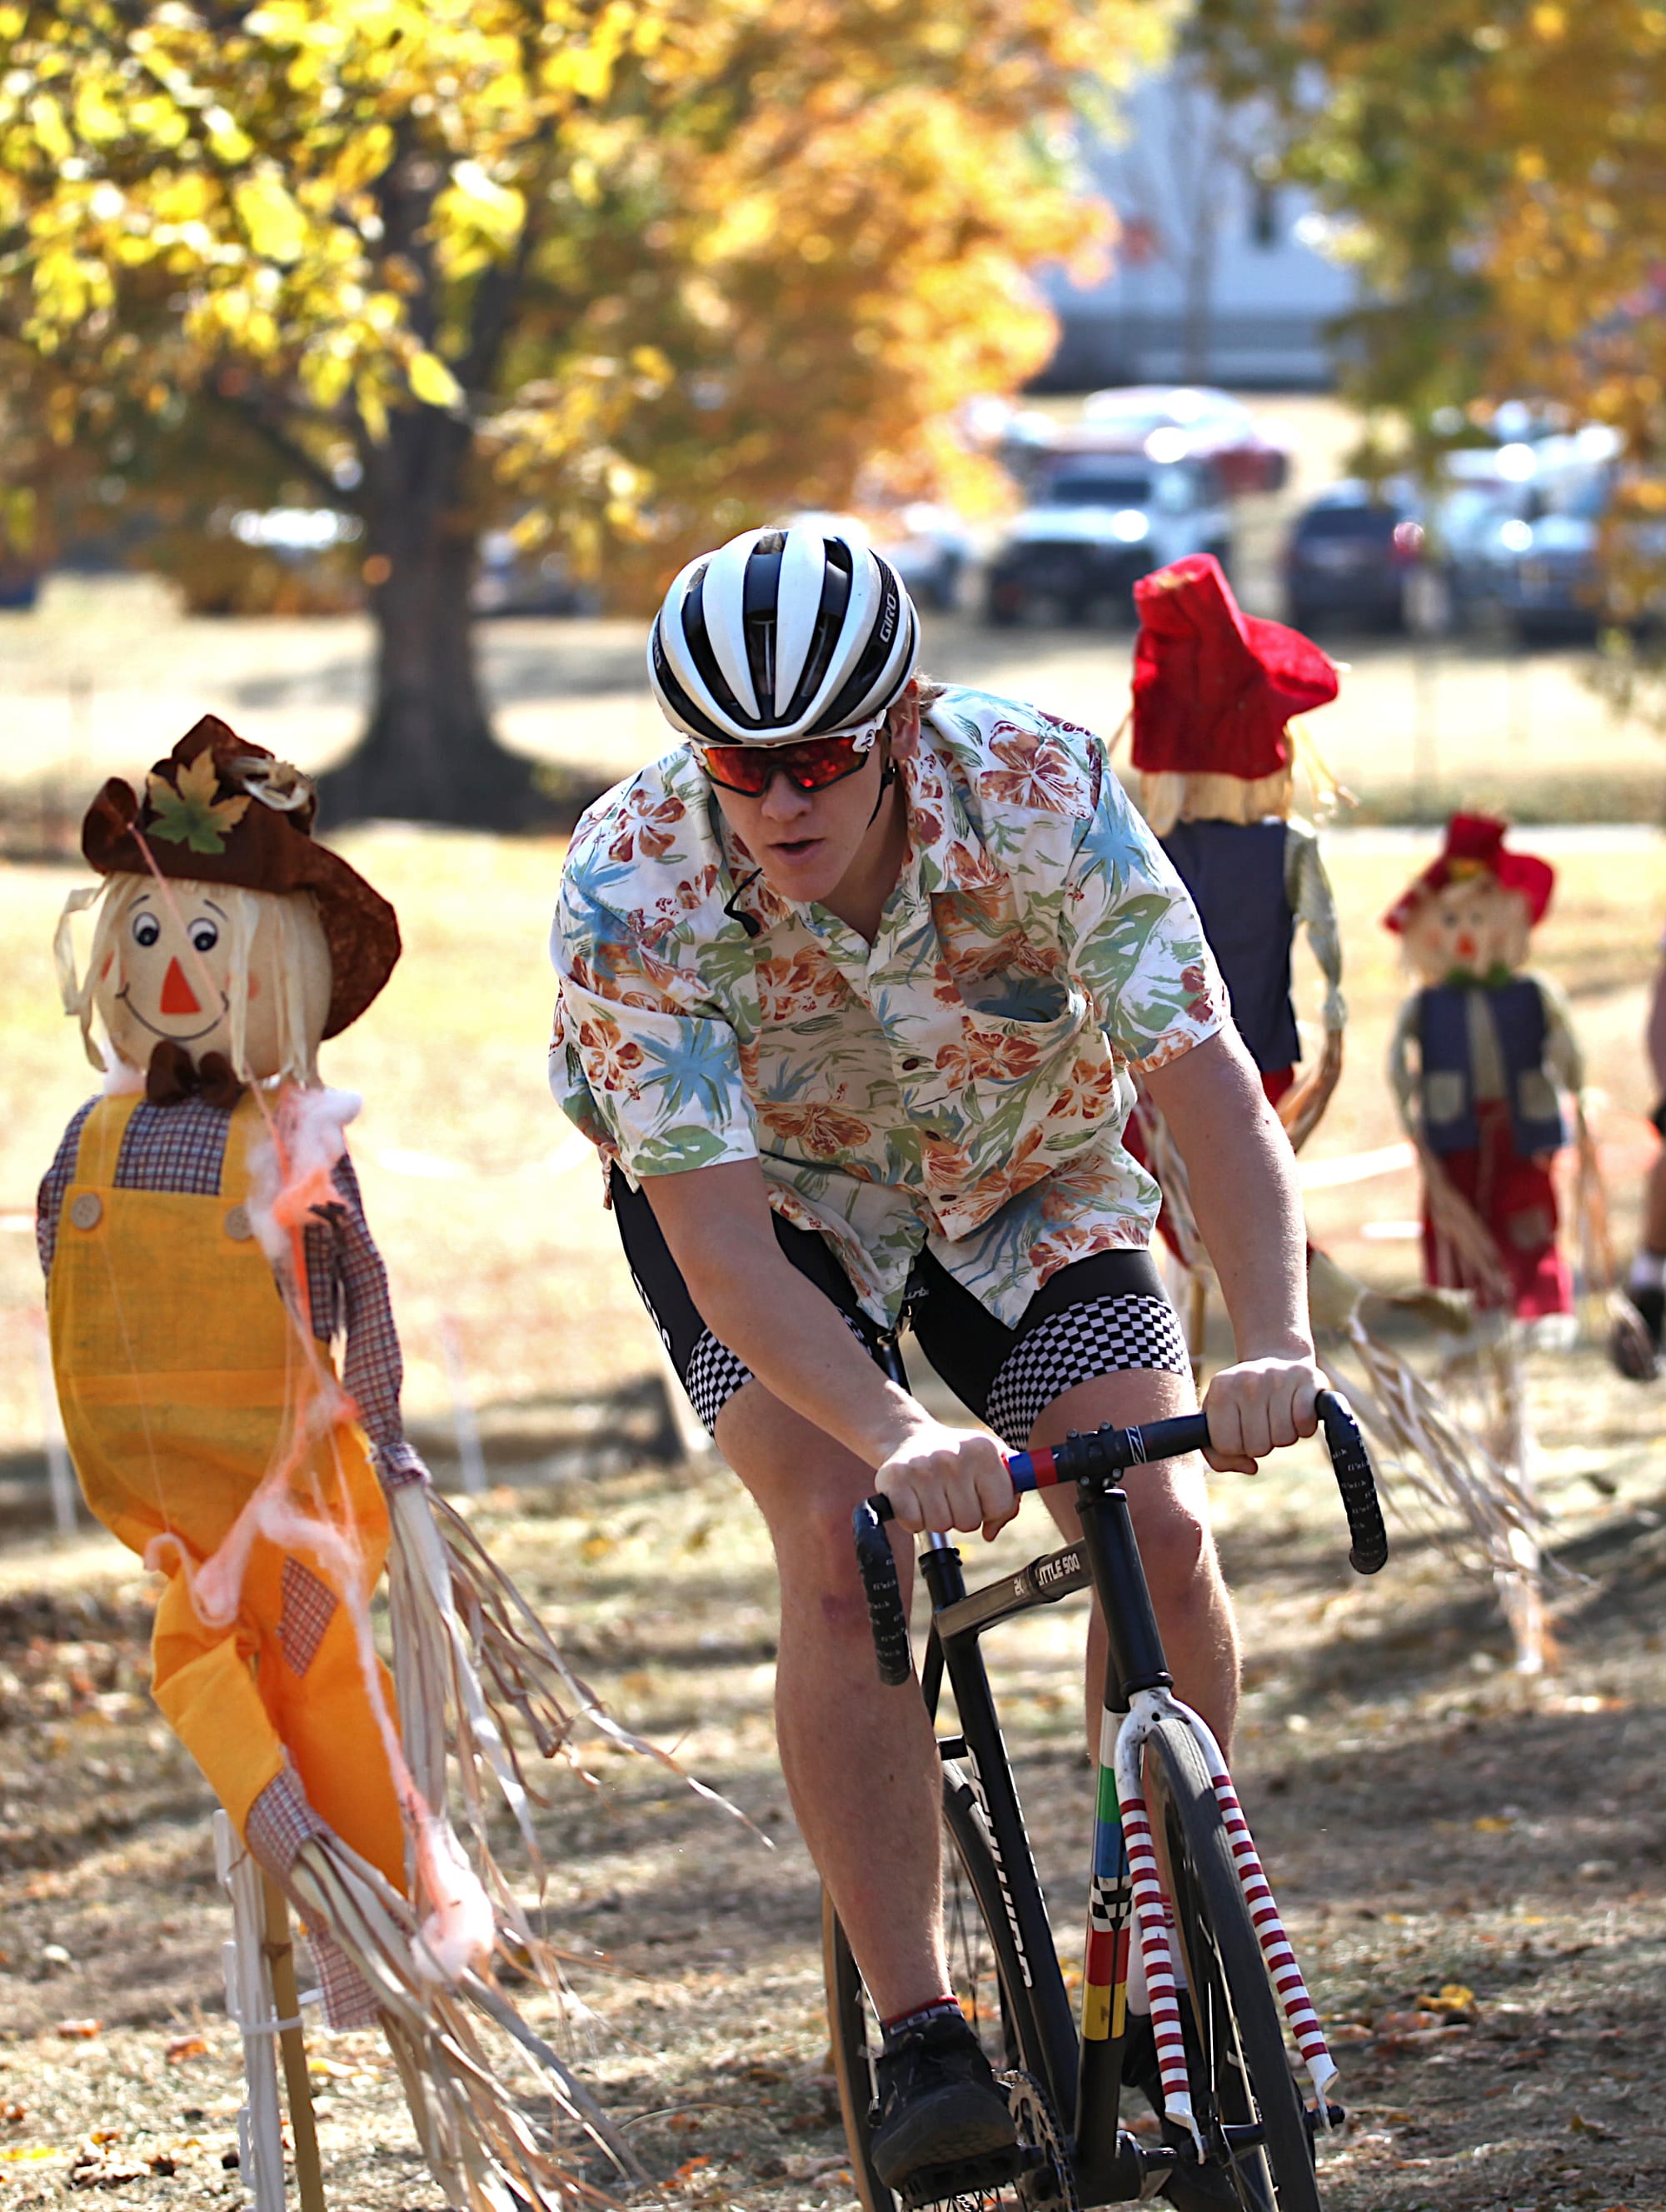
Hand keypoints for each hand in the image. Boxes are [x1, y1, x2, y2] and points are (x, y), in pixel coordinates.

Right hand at [876, 1419, 1017, 1540]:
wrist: (909, 1437)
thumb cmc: (956, 1457)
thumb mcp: (990, 1463)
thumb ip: (1008, 1496)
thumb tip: (990, 1533)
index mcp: (983, 1450)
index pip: (1000, 1506)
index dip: (989, 1509)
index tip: (977, 1495)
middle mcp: (953, 1456)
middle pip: (969, 1521)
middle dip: (960, 1515)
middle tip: (949, 1494)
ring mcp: (922, 1467)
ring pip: (940, 1525)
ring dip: (936, 1518)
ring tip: (931, 1495)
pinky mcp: (896, 1479)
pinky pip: (913, 1523)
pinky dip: (912, 1519)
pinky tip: (914, 1499)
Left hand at [1201, 1353, 1324, 1474]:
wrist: (1276, 1357)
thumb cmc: (1243, 1398)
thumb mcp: (1219, 1418)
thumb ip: (1219, 1454)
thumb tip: (1250, 1468)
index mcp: (1221, 1390)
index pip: (1226, 1447)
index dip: (1236, 1448)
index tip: (1240, 1431)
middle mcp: (1247, 1380)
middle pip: (1257, 1447)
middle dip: (1262, 1442)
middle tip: (1263, 1422)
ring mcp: (1277, 1377)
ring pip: (1283, 1439)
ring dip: (1283, 1435)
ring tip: (1279, 1414)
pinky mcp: (1306, 1378)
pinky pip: (1305, 1426)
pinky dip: (1304, 1428)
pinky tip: (1297, 1411)